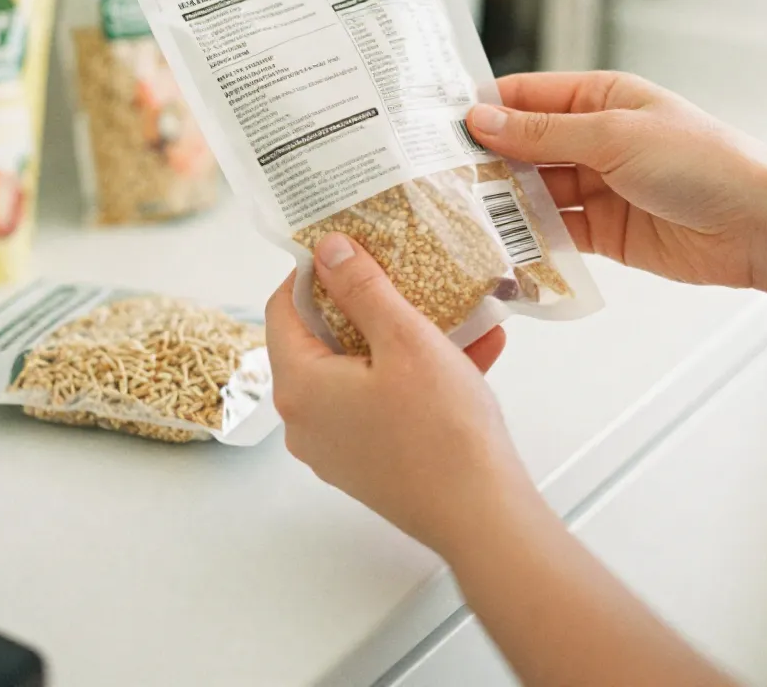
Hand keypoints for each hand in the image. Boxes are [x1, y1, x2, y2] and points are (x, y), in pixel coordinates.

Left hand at [265, 232, 535, 556]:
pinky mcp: (369, 463)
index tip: (347, 248)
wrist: (484, 518)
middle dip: (367, 303)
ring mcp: (337, 447)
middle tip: (401, 273)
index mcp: (300, 386)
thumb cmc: (443, 432)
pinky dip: (417, 375)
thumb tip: (326, 250)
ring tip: (451, 310)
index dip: (312, 272)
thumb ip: (362, 287)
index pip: (283, 309)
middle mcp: (306, 421)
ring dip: (403, 337)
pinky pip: (383, 402)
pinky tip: (474, 351)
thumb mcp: (405, 339)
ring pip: (361, 370)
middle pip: (322, 340)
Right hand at [467, 71, 766, 297]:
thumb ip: (543, 132)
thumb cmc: (703, 162)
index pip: (528, 96)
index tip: (440, 123)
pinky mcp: (604, 232)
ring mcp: (598, 186)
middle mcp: (595, 139)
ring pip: (534, 191)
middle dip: (486, 160)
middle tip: (439, 175)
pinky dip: (528, 238)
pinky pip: (554, 231)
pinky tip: (501, 242)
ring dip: (503, 201)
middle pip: (525, 146)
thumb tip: (483, 119)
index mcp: (601, 98)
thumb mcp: (614, 135)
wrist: (754, 227)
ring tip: (461, 211)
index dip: (486, 107)